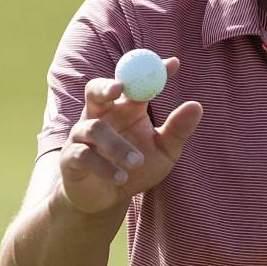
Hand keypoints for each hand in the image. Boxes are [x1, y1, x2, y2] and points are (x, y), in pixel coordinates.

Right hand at [58, 57, 204, 214]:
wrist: (108, 201)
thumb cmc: (136, 170)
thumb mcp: (164, 151)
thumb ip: (177, 130)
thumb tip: (196, 105)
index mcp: (125, 109)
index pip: (135, 83)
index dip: (151, 70)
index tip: (172, 64)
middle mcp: (101, 116)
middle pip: (95, 90)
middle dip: (105, 85)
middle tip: (119, 88)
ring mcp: (82, 136)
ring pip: (93, 128)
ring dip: (115, 144)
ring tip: (136, 163)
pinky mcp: (70, 159)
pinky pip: (83, 156)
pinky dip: (104, 167)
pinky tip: (121, 179)